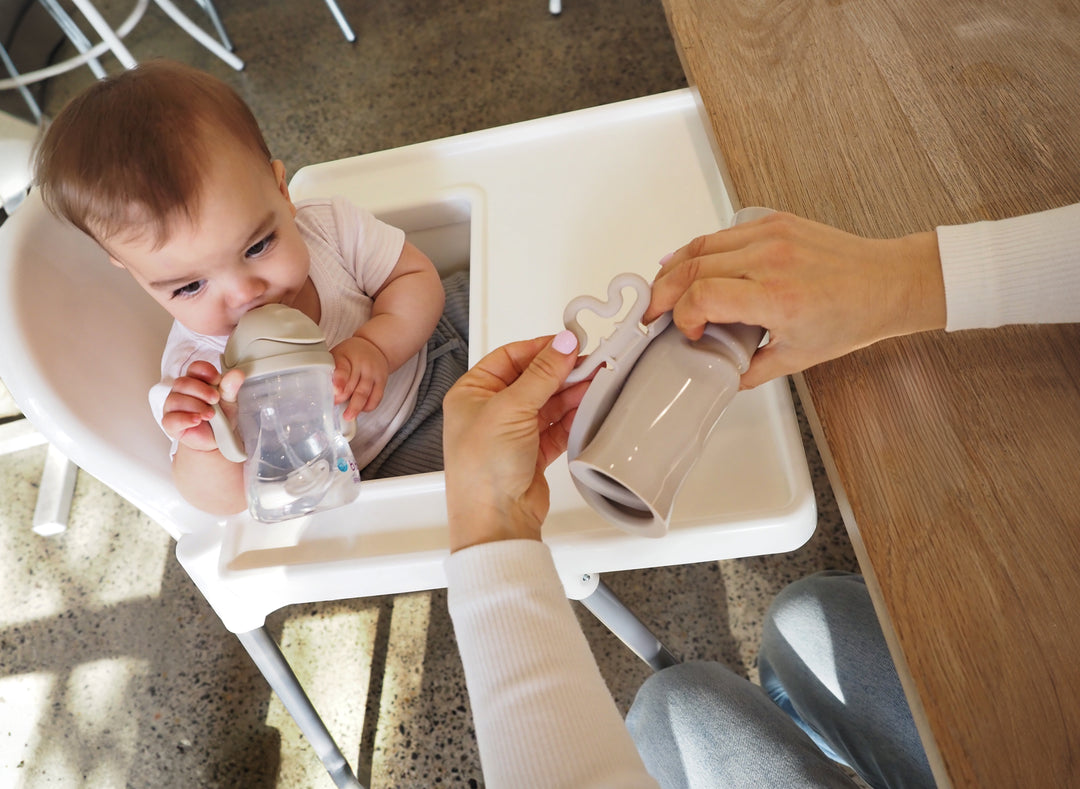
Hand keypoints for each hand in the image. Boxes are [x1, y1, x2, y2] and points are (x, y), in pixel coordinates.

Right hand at [161, 361, 243, 451]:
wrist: (217, 439)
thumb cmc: (221, 416)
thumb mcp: (229, 401)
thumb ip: (231, 387)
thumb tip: (237, 374)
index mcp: (196, 380)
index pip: (194, 368)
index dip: (205, 371)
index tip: (217, 379)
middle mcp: (181, 391)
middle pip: (183, 383)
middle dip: (202, 390)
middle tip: (215, 400)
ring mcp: (173, 406)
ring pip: (176, 400)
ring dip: (196, 406)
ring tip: (210, 414)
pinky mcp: (170, 423)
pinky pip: (171, 419)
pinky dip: (185, 419)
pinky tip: (197, 420)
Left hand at [331, 336, 389, 419]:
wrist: (374, 348)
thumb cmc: (351, 355)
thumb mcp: (337, 356)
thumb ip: (329, 371)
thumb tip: (319, 391)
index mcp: (345, 357)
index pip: (342, 369)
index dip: (339, 381)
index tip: (335, 391)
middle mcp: (361, 364)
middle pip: (352, 385)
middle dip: (343, 398)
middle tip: (335, 406)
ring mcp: (373, 373)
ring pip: (364, 393)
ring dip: (356, 407)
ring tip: (348, 416)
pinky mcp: (382, 381)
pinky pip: (376, 398)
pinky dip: (368, 407)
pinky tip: (361, 410)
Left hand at [443, 331, 588, 551]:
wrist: (496, 521)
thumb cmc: (482, 471)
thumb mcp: (511, 409)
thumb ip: (541, 374)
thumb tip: (562, 344)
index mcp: (471, 393)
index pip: (510, 357)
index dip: (541, 349)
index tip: (569, 344)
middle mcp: (489, 411)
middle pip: (532, 379)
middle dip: (561, 372)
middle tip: (590, 364)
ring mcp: (511, 433)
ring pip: (547, 403)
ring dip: (570, 393)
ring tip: (595, 382)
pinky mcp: (531, 453)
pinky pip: (555, 427)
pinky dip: (572, 417)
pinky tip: (587, 406)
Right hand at [645, 211, 946, 388]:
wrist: (889, 282)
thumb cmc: (853, 316)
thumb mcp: (798, 357)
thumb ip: (749, 369)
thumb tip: (719, 374)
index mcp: (778, 297)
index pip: (703, 297)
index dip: (682, 317)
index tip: (688, 334)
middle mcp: (772, 260)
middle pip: (691, 266)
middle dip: (661, 292)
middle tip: (652, 313)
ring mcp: (772, 234)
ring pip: (699, 244)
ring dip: (672, 268)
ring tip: (663, 290)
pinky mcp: (774, 221)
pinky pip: (722, 234)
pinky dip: (698, 251)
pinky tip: (688, 266)